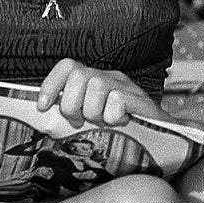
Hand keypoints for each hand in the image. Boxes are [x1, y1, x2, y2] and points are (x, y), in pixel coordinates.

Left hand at [36, 60, 163, 126]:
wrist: (161, 136)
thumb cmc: (121, 130)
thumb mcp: (91, 119)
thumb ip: (72, 112)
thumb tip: (44, 115)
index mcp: (93, 79)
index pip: (67, 66)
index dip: (51, 84)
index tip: (43, 106)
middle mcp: (108, 77)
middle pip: (78, 76)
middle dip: (72, 104)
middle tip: (79, 121)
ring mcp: (124, 85)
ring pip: (96, 86)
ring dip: (94, 112)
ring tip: (103, 123)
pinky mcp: (139, 98)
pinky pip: (117, 100)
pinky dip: (113, 116)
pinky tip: (120, 123)